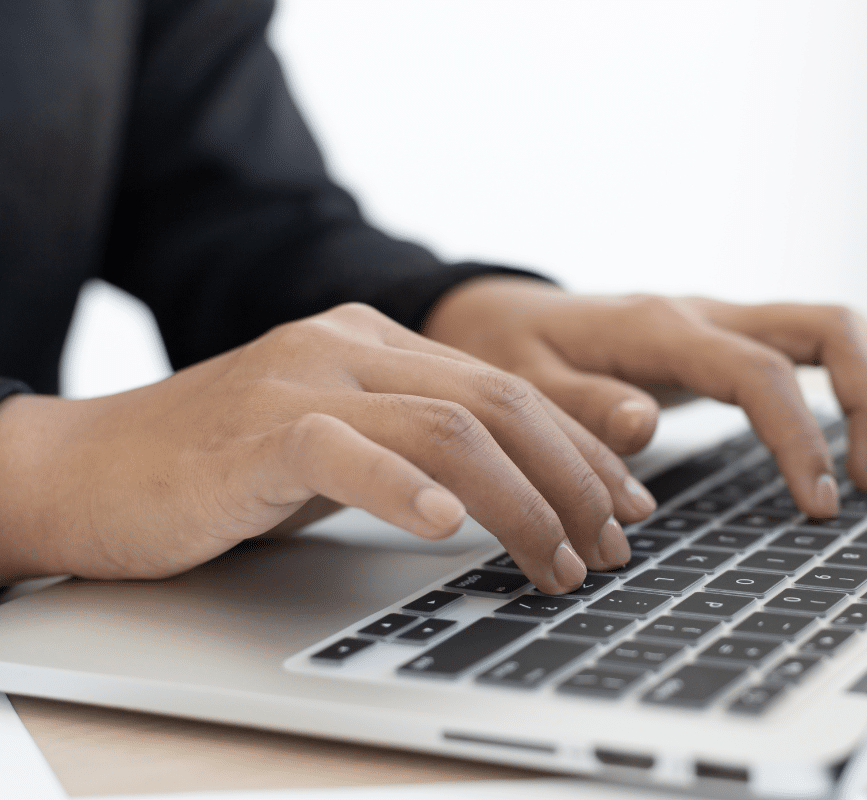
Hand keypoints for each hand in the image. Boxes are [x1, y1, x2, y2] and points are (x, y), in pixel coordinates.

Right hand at [0, 304, 657, 590]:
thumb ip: (415, 445)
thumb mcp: (341, 443)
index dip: (584, 448)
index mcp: (379, 344)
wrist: (94, 468)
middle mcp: (352, 345)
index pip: (512, 388)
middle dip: (575, 480)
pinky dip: (407, 488)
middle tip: (613, 546)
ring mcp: (306, 380)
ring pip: (450, 426)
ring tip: (560, 562)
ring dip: (523, 503)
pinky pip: (348, 451)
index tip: (630, 502)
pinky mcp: (258, 430)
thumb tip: (510, 495)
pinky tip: (449, 527)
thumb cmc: (224, 467)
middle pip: (501, 402)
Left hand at [425, 277, 866, 516]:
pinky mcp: (729, 336)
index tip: (821, 502)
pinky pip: (815, 339)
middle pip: (826, 326)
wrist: (504, 314)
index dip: (802, 437)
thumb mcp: (524, 386)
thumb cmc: (513, 353)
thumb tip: (645, 425)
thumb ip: (581, 409)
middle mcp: (705, 314)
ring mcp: (723, 320)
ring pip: (832, 326)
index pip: (759, 373)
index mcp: (660, 329)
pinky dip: (864, 371)